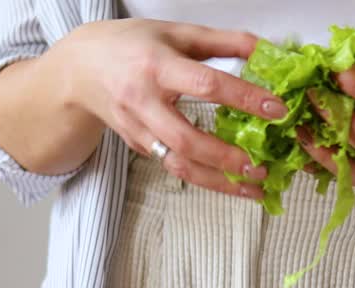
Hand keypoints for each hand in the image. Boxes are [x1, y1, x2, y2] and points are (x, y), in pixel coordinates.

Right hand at [49, 19, 287, 197]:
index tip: (275, 109)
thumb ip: (223, 42)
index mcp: (157, 66)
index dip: (242, 98)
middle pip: (186, 139)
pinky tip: (229, 182)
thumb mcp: (176, 33)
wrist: (79, 68)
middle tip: (260, 166)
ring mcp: (137, 129)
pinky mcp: (137, 146)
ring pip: (177, 164)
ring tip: (252, 188)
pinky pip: (172, 166)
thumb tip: (267, 50)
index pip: (206, 85)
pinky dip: (203, 178)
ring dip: (217, 181)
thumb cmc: (131, 45)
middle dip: (226, 157)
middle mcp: (144, 101)